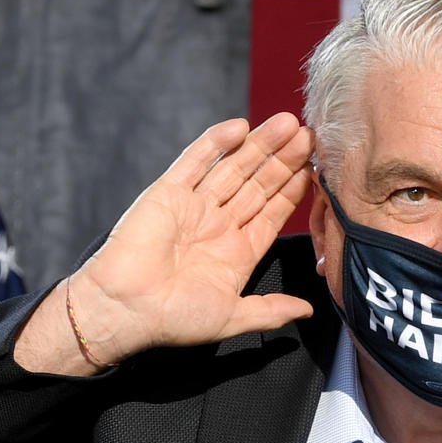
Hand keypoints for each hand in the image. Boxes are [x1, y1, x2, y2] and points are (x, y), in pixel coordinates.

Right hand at [15, 113, 315, 373]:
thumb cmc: (173, 319)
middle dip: (284, 160)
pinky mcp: (168, 192)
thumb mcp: (232, 317)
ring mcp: (194, 205)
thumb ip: (270, 311)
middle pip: (258, 183)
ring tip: (288, 123)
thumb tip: (307, 312)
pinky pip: (196, 161)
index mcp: (236, 252)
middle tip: (310, 135)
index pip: (272, 212)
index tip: (316, 168)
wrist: (124, 309)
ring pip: (234, 167)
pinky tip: (241, 126)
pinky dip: (216, 143)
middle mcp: (217, 224)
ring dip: (260, 145)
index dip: (294, 190)